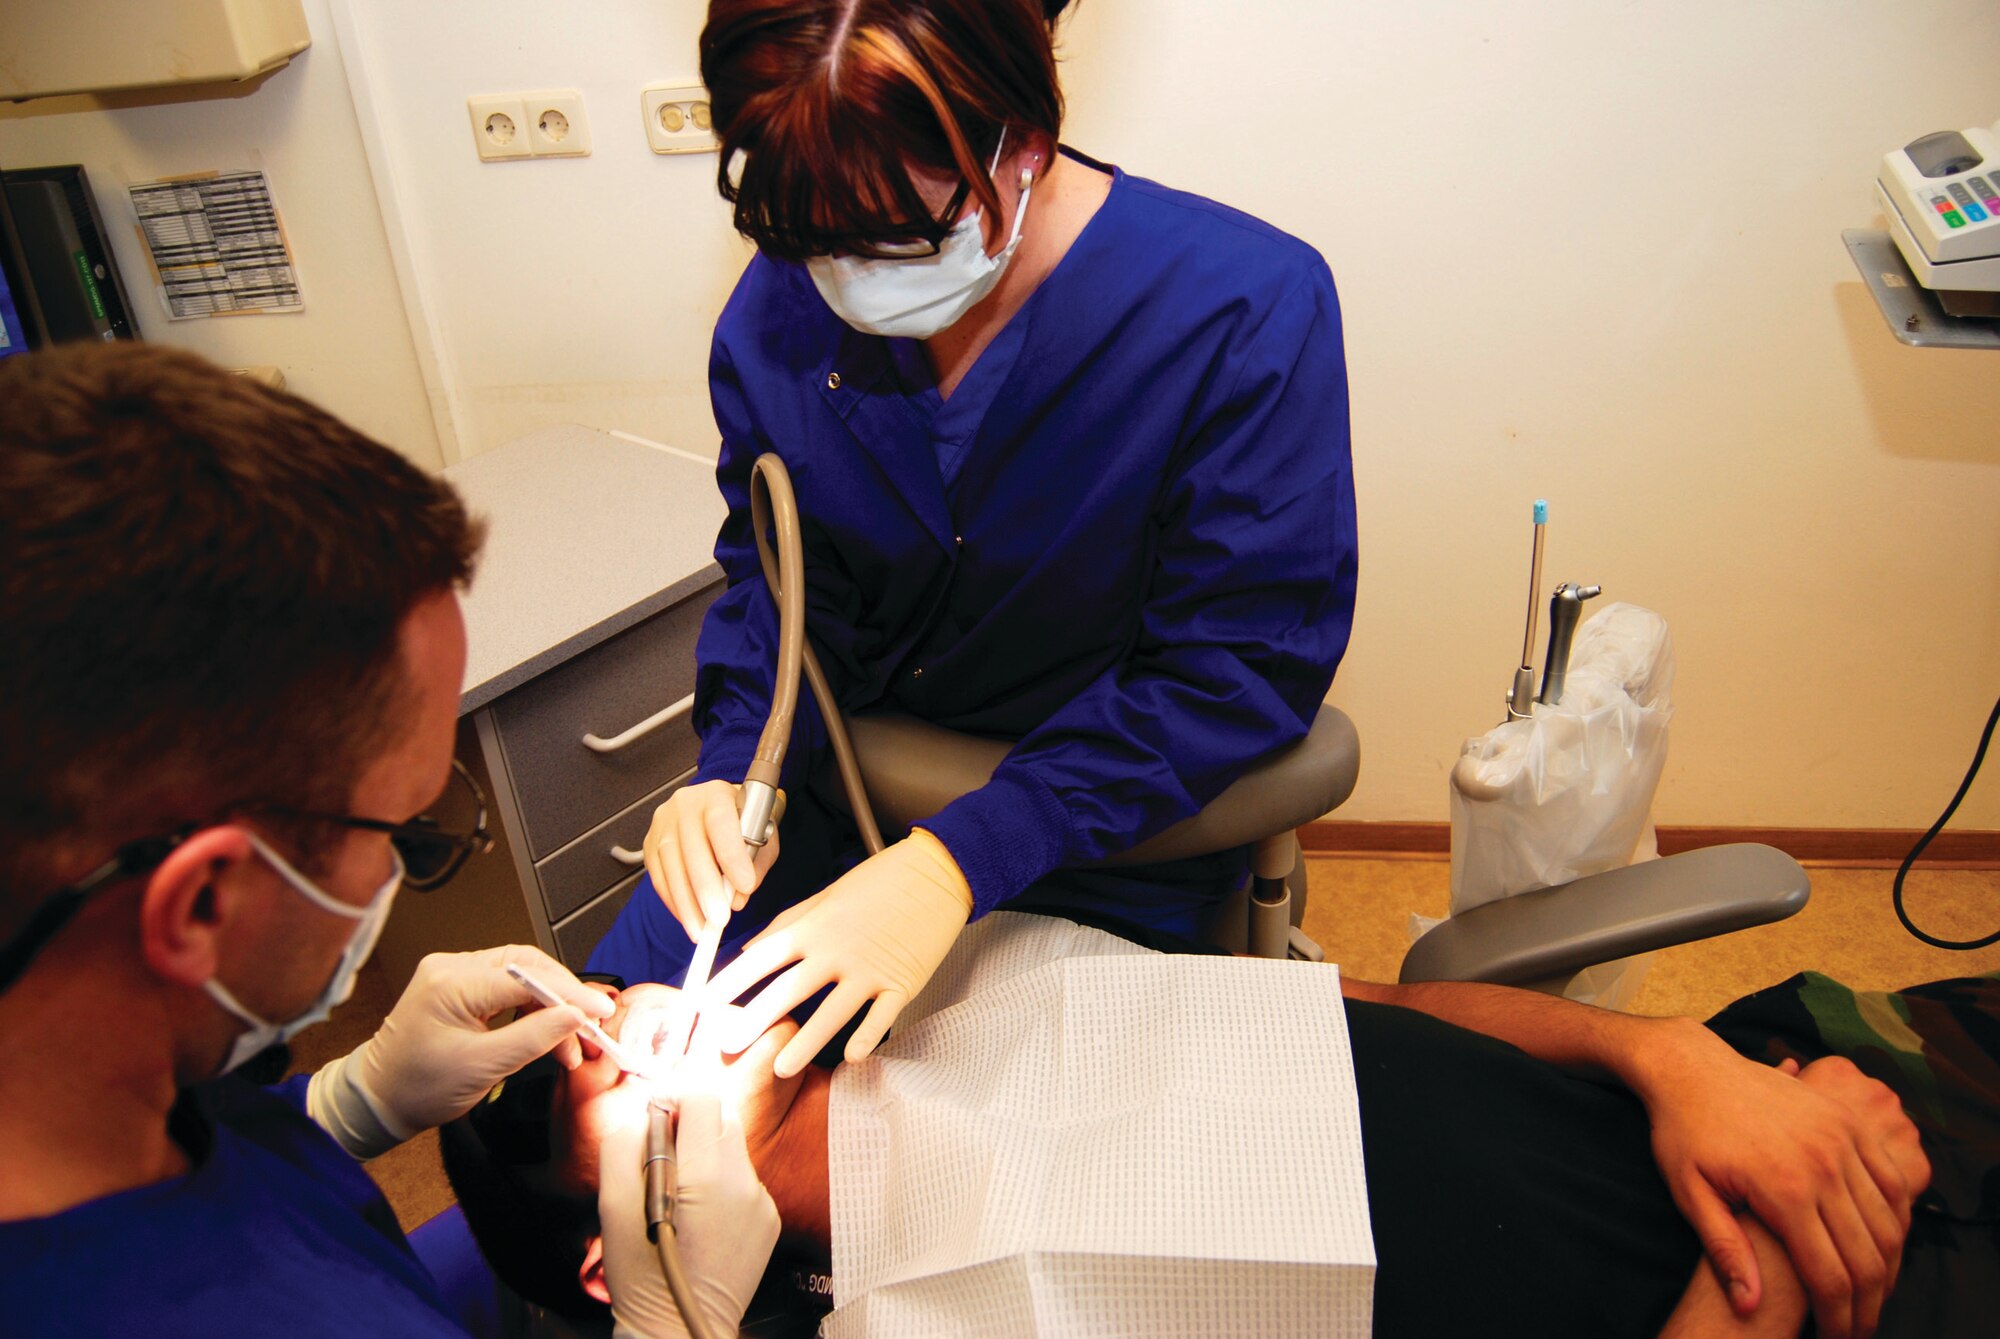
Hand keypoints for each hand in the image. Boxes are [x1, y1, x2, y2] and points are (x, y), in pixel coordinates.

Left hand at [307, 946, 612, 1156]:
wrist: (378, 1099)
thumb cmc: (418, 1088)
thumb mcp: (484, 1067)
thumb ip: (534, 1037)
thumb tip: (576, 1016)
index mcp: (451, 983)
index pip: (526, 976)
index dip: (569, 993)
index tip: (600, 1011)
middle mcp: (451, 968)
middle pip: (528, 966)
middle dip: (564, 997)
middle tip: (590, 1027)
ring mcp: (453, 974)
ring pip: (522, 976)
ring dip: (550, 1006)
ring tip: (569, 1044)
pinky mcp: (459, 986)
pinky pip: (507, 986)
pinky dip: (532, 1008)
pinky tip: (545, 1033)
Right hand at [597, 1091, 780, 1338]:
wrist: (679, 1331)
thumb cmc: (641, 1276)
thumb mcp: (612, 1208)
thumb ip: (623, 1146)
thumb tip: (645, 1112)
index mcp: (708, 1175)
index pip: (702, 1097)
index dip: (673, 1098)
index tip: (653, 1116)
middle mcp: (745, 1182)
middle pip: (722, 1116)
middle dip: (689, 1123)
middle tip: (659, 1156)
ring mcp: (761, 1201)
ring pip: (732, 1147)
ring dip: (703, 1155)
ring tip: (676, 1195)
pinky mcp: (768, 1219)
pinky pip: (742, 1179)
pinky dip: (719, 1183)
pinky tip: (697, 1217)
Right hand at [645, 780, 781, 938]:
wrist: (716, 807)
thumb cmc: (743, 821)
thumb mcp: (764, 835)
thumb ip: (757, 864)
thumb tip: (738, 898)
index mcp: (716, 795)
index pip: (721, 824)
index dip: (732, 857)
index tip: (745, 886)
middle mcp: (684, 805)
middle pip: (691, 849)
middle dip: (705, 889)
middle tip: (719, 919)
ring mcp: (662, 824)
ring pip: (670, 867)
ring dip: (687, 904)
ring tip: (702, 930)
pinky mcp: (650, 844)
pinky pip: (659, 878)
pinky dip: (674, 903)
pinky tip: (688, 918)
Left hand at [703, 829, 971, 1076]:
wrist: (938, 873)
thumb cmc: (880, 881)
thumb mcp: (827, 894)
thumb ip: (789, 923)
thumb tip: (751, 947)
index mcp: (814, 926)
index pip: (762, 958)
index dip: (730, 983)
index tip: (703, 1004)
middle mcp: (837, 950)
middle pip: (788, 990)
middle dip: (755, 1019)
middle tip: (726, 1046)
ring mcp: (870, 969)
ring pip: (832, 1013)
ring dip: (805, 1042)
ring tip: (781, 1068)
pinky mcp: (903, 982)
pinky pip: (881, 1017)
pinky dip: (866, 1038)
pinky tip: (852, 1059)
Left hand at [1635, 1027, 1923, 1338]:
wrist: (1691, 1066)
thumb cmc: (1682, 1132)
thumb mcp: (1689, 1192)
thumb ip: (1724, 1250)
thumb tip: (1749, 1305)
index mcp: (1783, 1188)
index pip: (1828, 1275)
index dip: (1837, 1319)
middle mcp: (1823, 1163)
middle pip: (1867, 1256)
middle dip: (1868, 1305)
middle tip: (1857, 1331)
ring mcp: (1841, 1138)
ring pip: (1889, 1222)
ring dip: (1889, 1267)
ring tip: (1872, 1296)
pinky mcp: (1848, 1122)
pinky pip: (1892, 1180)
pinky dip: (1896, 1219)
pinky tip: (1882, 1246)